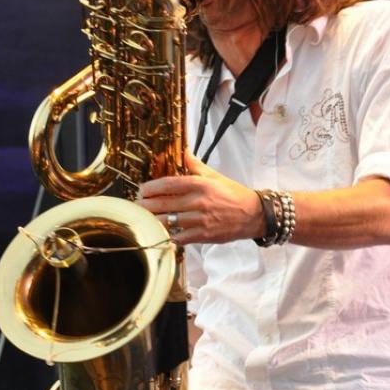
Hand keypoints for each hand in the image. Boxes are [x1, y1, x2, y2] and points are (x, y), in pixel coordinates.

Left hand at [137, 151, 263, 244]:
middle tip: (137, 205)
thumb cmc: (234, 194)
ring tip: (144, 218)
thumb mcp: (215, 176)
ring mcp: (200, 220)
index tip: (142, 190)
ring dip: (153, 220)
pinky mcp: (202, 235)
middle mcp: (198, 201)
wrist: (253, 215)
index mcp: (200, 185)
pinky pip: (179, 237)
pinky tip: (161, 233)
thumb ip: (197, 166)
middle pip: (164, 203)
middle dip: (146, 205)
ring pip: (168, 221)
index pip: (168, 184)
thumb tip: (185, 152)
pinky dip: (169, 236)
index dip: (151, 188)